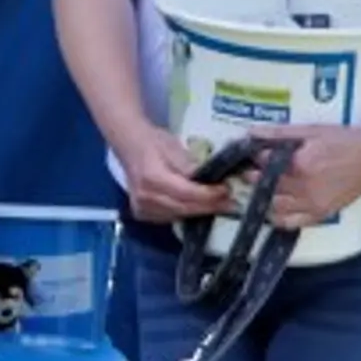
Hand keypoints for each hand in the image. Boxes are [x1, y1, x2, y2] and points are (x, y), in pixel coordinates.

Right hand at [120, 126, 235, 228]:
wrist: (130, 147)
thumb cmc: (154, 142)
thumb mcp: (174, 146)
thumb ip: (190, 165)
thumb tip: (210, 179)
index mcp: (152, 178)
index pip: (186, 193)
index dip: (208, 195)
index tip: (226, 190)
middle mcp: (145, 197)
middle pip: (184, 207)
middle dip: (209, 206)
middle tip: (230, 202)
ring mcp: (142, 208)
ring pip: (179, 215)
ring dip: (200, 212)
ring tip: (219, 205)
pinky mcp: (142, 214)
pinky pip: (170, 218)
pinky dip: (186, 213)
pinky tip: (199, 207)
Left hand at [254, 122, 360, 230]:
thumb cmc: (343, 141)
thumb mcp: (312, 131)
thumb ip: (280, 133)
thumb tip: (251, 133)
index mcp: (301, 164)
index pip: (264, 163)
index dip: (254, 158)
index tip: (251, 154)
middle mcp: (304, 188)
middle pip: (266, 186)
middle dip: (252, 178)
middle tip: (248, 171)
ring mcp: (312, 205)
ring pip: (273, 207)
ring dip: (260, 198)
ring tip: (257, 189)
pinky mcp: (319, 215)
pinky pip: (290, 223)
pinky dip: (276, 217)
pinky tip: (272, 208)